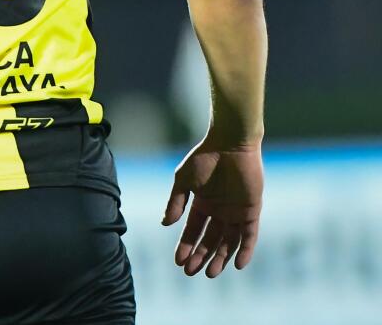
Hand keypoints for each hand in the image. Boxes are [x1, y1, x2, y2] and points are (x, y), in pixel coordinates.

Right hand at [163, 139, 262, 276]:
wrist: (231, 143)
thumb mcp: (183, 180)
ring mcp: (236, 212)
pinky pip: (249, 235)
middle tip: (191, 273)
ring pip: (228, 242)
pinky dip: (245, 249)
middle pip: (210, 240)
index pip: (193, 230)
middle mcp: (219, 211)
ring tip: (211, 273)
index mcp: (202, 204)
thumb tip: (166, 224)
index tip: (179, 262)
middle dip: (200, 256)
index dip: (186, 246)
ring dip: (220, 258)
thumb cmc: (204, 158)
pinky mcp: (252, 211)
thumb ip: (176, 202)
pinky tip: (237, 264)